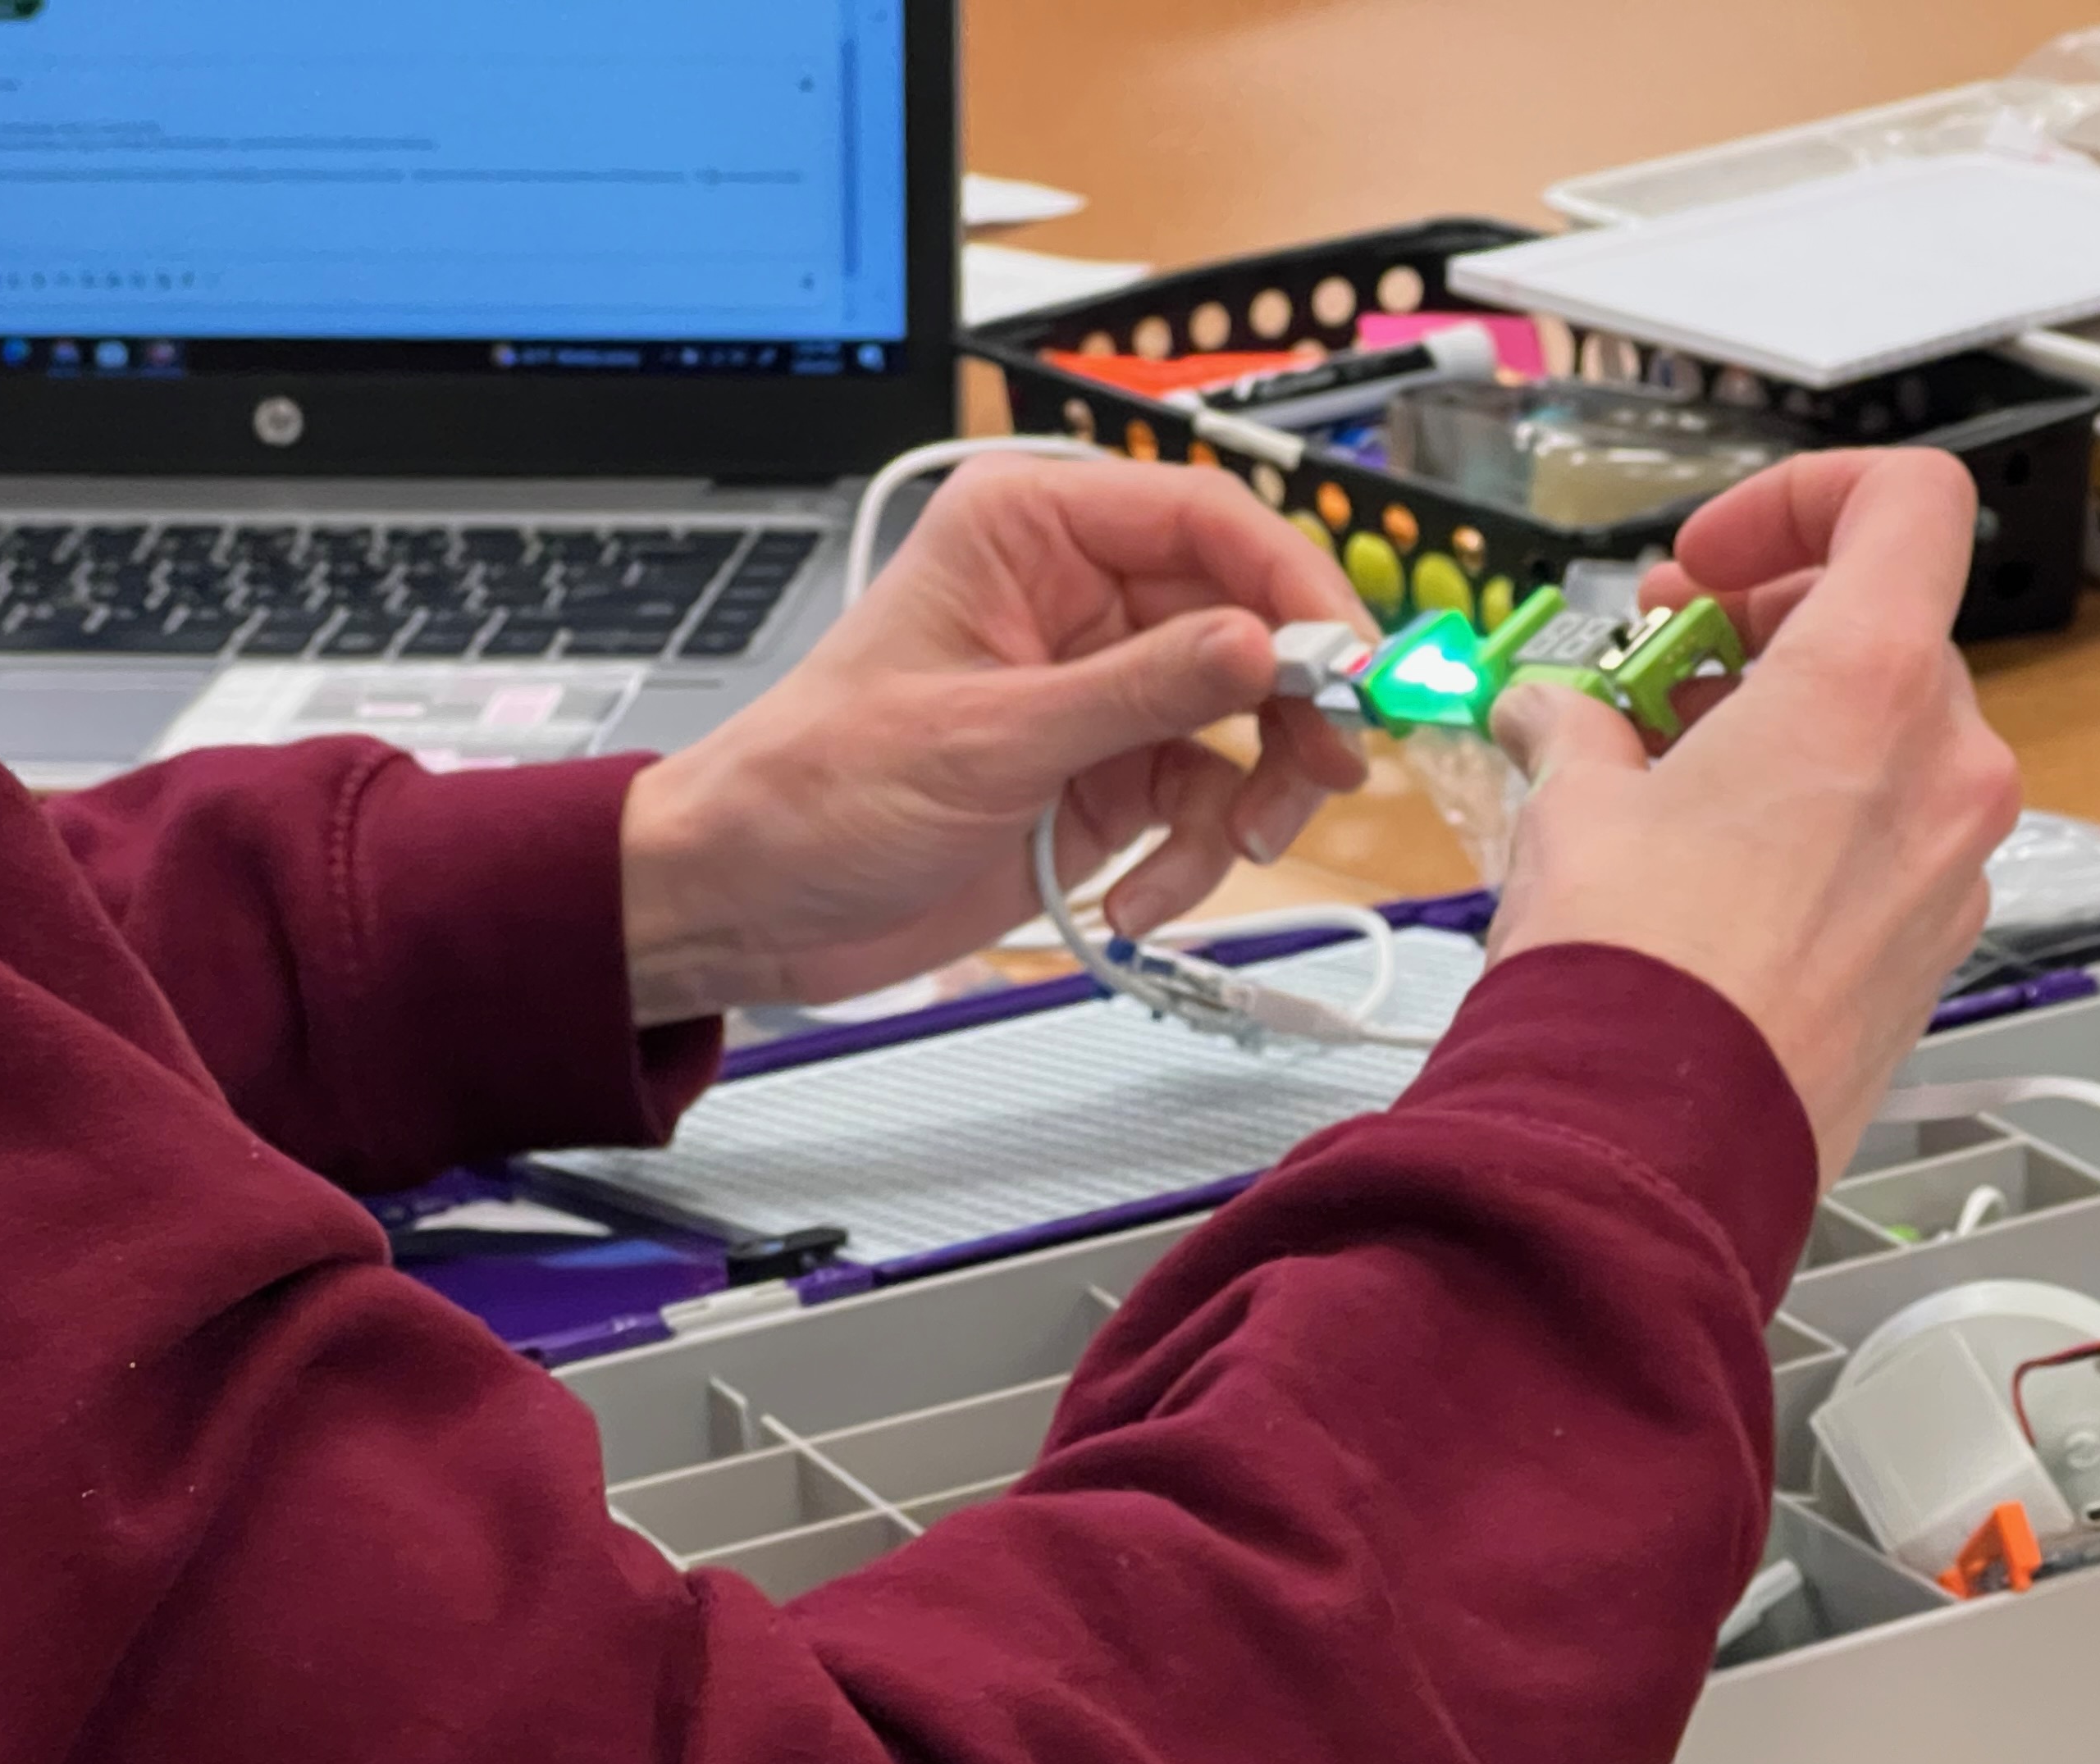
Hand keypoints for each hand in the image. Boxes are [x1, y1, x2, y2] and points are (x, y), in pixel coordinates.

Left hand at [619, 454, 1370, 1024]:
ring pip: (1246, 723)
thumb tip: (1265, 645)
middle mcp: (1079, 602)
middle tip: (1327, 769)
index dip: (1294, 586)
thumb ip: (1142, 691)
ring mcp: (1101, 694)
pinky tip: (1140, 898)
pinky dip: (1196, 860)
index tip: (1350, 662)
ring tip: (1226, 854)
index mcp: (1032, 533)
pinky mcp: (1108, 779)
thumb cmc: (810, 791)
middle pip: (1250, 622)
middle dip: (1293, 709)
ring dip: (1254, 799)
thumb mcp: (988, 738)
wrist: (749, 906)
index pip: (1207, 521)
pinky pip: (1206, 804)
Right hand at [1487, 450, 2020, 1185]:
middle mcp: (1947, 767)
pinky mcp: (1934, 952)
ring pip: (1893, 739)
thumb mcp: (1575, 806)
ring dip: (1789, 722)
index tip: (1707, 565)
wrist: (1654, 1154)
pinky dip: (1818, 815)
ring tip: (1668, 766)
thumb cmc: (1626, 966)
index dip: (1803, 499)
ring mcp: (1953, 867)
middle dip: (1770, 627)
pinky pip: (1891, 838)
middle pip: (1888, 627)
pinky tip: (1715, 859)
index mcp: (1873, 687)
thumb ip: (1581, 732)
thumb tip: (1556, 720)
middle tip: (1661, 660)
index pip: (1911, 504)